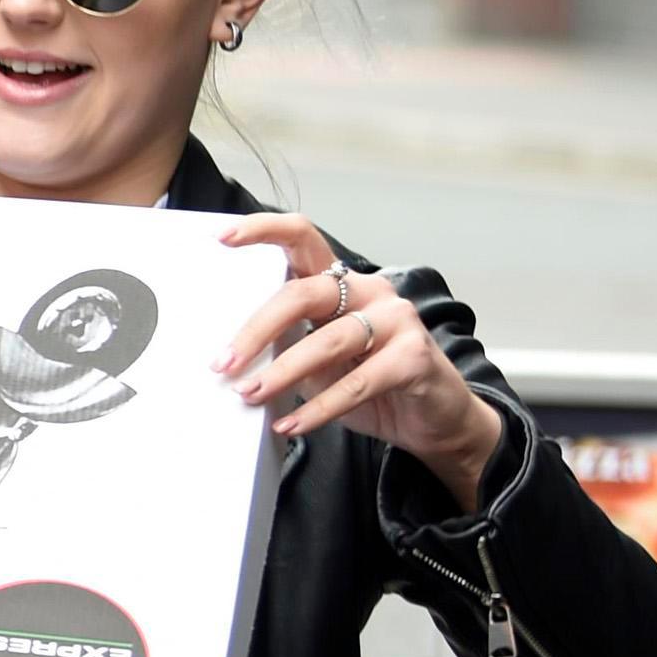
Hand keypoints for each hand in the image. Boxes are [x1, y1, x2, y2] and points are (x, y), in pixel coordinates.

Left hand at [217, 216, 505, 510]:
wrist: (433, 416)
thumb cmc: (369, 382)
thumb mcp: (318, 362)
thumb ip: (286, 348)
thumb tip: (232, 363)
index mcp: (340, 283)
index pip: (304, 240)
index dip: (264, 231)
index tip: (223, 237)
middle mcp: (369, 291)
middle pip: (303, 294)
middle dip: (256, 330)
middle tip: (223, 364)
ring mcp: (397, 320)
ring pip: (328, 341)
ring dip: (282, 373)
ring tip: (250, 395)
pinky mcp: (414, 357)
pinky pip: (357, 383)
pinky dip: (318, 408)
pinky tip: (292, 425)